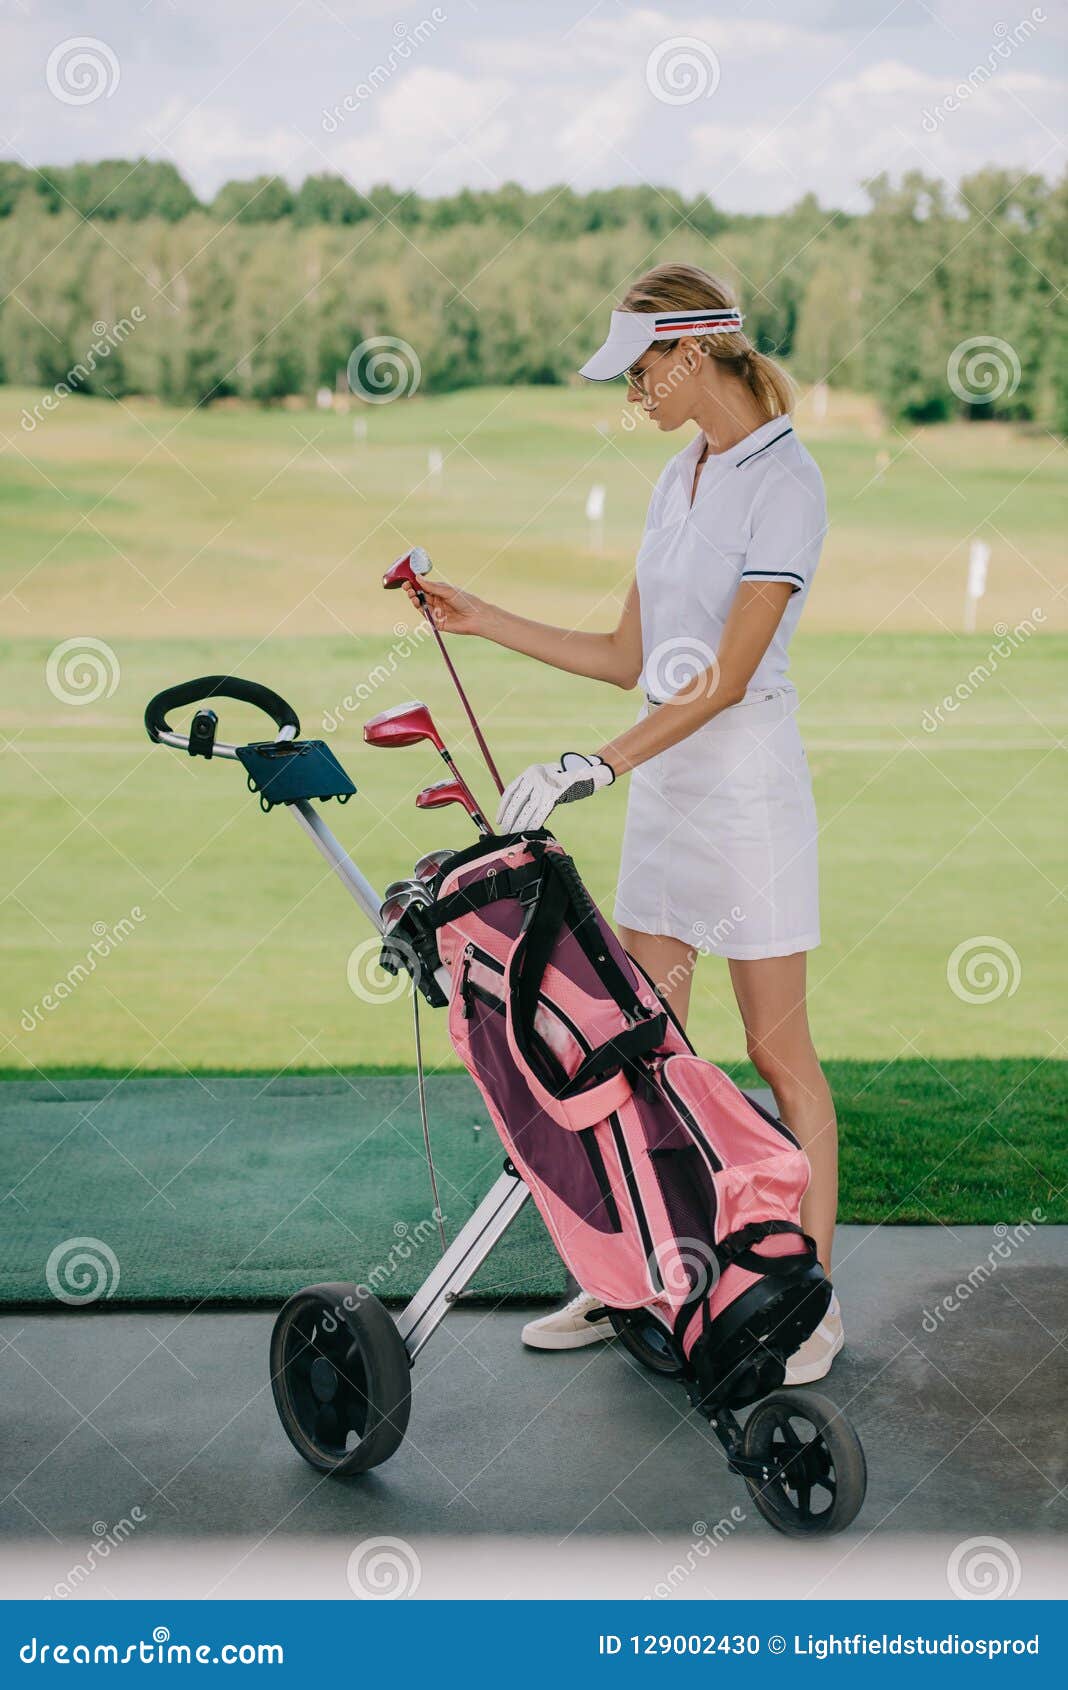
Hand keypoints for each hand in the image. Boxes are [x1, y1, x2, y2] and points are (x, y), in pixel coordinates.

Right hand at [402, 576, 486, 636]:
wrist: (476, 617)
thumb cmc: (465, 601)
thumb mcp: (447, 590)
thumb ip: (432, 586)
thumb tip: (417, 577)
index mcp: (439, 591)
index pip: (423, 587)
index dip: (414, 584)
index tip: (407, 581)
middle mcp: (436, 601)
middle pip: (420, 596)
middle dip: (412, 592)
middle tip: (408, 588)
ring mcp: (436, 612)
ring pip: (421, 606)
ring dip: (415, 600)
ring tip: (413, 596)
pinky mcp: (436, 623)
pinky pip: (426, 616)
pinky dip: (422, 610)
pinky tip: (419, 604)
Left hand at [496, 753, 614, 831]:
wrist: (585, 773)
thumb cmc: (562, 779)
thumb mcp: (544, 778)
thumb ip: (531, 790)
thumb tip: (515, 812)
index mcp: (530, 772)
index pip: (511, 791)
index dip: (503, 807)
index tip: (499, 820)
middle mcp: (535, 777)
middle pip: (517, 802)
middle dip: (510, 819)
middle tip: (505, 832)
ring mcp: (545, 786)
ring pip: (528, 809)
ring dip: (520, 824)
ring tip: (514, 834)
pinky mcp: (554, 794)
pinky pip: (541, 813)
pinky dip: (534, 823)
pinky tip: (529, 831)